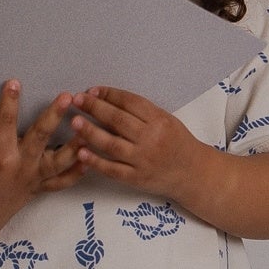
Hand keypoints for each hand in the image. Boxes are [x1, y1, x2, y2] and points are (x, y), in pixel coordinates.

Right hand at [0, 81, 87, 244]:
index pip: (5, 123)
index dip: (9, 103)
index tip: (14, 82)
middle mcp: (21, 166)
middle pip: (40, 137)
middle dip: (53, 116)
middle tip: (66, 96)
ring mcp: (34, 178)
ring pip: (60, 162)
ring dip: (75, 145)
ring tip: (88, 128)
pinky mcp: (42, 188)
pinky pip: (63, 182)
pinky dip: (77, 172)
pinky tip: (90, 158)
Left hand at [68, 87, 211, 204]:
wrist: (193, 173)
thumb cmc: (178, 144)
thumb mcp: (167, 121)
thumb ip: (142, 113)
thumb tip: (109, 100)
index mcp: (160, 121)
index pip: (130, 103)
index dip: (109, 94)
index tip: (92, 90)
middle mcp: (152, 139)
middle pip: (118, 120)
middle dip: (95, 108)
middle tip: (77, 100)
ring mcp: (143, 160)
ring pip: (112, 144)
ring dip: (91, 132)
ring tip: (74, 122)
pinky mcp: (137, 178)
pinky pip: (112, 169)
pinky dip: (95, 161)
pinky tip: (81, 153)